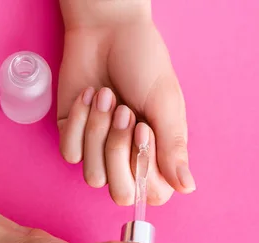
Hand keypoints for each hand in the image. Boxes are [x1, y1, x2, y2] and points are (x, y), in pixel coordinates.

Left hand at [57, 0, 194, 205]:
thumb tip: (188, 188)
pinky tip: (88, 96)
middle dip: (119, 153)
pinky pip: (70, 152)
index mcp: (157, 153)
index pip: (152, 194)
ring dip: (98, 132)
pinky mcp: (72, 136)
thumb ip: (174, 147)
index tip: (145, 130)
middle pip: (119, 193)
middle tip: (125, 112)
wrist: (107, 32)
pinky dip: (79, 122)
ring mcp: (98, 150)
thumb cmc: (143, 64)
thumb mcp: (165, 104)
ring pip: (93, 175)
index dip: (145, 170)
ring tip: (107, 96)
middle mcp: (128, 158)